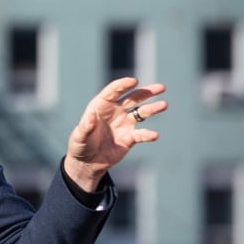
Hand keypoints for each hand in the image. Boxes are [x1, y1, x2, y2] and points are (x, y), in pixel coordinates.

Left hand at [64, 77, 167, 191]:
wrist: (87, 162)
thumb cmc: (80, 146)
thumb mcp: (79, 137)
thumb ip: (85, 126)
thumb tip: (91, 116)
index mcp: (101, 106)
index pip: (113, 91)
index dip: (123, 85)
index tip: (134, 81)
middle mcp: (115, 111)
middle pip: (133, 98)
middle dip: (147, 92)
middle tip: (162, 87)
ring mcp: (124, 123)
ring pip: (141, 112)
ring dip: (153, 108)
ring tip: (164, 105)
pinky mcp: (130, 138)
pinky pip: (141, 134)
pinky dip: (148, 135)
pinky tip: (154, 135)